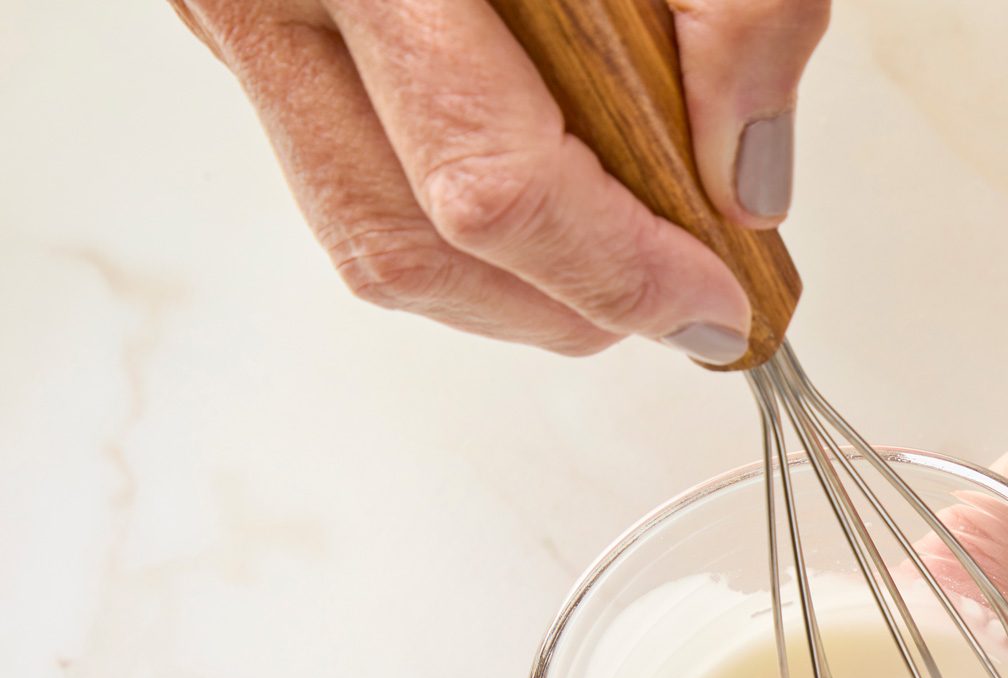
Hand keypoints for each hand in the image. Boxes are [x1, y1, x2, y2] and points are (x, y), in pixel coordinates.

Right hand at [168, 0, 826, 358]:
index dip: (618, 273)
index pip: (491, 183)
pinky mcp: (260, 27)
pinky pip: (354, 175)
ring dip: (515, 288)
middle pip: (414, 246)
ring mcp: (245, 13)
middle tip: (683, 302)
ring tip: (627, 258)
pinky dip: (464, 220)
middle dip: (571, 307)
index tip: (716, 303)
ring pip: (368, 236)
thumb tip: (751, 181)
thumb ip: (742, 6)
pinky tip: (557, 194)